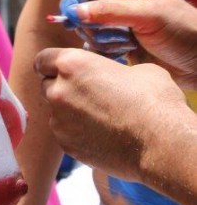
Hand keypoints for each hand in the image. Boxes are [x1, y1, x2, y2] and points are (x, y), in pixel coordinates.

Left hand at [35, 47, 186, 179]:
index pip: (43, 59)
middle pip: (46, 85)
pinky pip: (65, 134)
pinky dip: (77, 133)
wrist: (161, 143)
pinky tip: (101, 135)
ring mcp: (60, 121)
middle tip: (85, 94)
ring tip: (98, 117)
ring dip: (69, 112)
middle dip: (60, 87)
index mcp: (72, 64)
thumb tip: (113, 76)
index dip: (51, 64)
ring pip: (55, 112)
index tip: (60, 69)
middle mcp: (58, 91)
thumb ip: (110, 68)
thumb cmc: (153, 100)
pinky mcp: (67, 145)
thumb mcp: (137, 69)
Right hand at [59, 0, 196, 86]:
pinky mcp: (120, 40)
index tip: (71, 20)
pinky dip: (103, 51)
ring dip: (100, 39)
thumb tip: (74, 12)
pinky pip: (97, 43)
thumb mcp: (148, 16)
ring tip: (124, 46)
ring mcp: (118, 19)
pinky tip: (121, 54)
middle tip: (109, 36)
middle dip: (90, 24)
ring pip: (88, 27)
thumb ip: (110, 11)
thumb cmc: (181, 31)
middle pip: (83, 6)